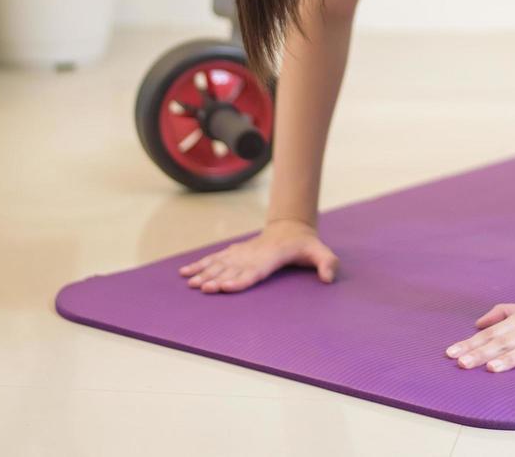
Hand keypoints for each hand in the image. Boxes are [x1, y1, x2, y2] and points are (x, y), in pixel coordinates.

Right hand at [179, 219, 339, 292]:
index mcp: (272, 257)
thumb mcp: (322, 252)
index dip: (240, 279)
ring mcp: (242, 253)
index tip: (225, 286)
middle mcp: (253, 255)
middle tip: (202, 287)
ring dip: (205, 272)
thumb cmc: (306, 245)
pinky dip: (200, 264)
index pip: (255, 271)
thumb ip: (327, 263)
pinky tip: (185, 273)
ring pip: (220, 263)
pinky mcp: (235, 253)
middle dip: (216, 277)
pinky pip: (215, 258)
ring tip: (190, 283)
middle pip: (233, 268)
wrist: (291, 227)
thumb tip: (329, 278)